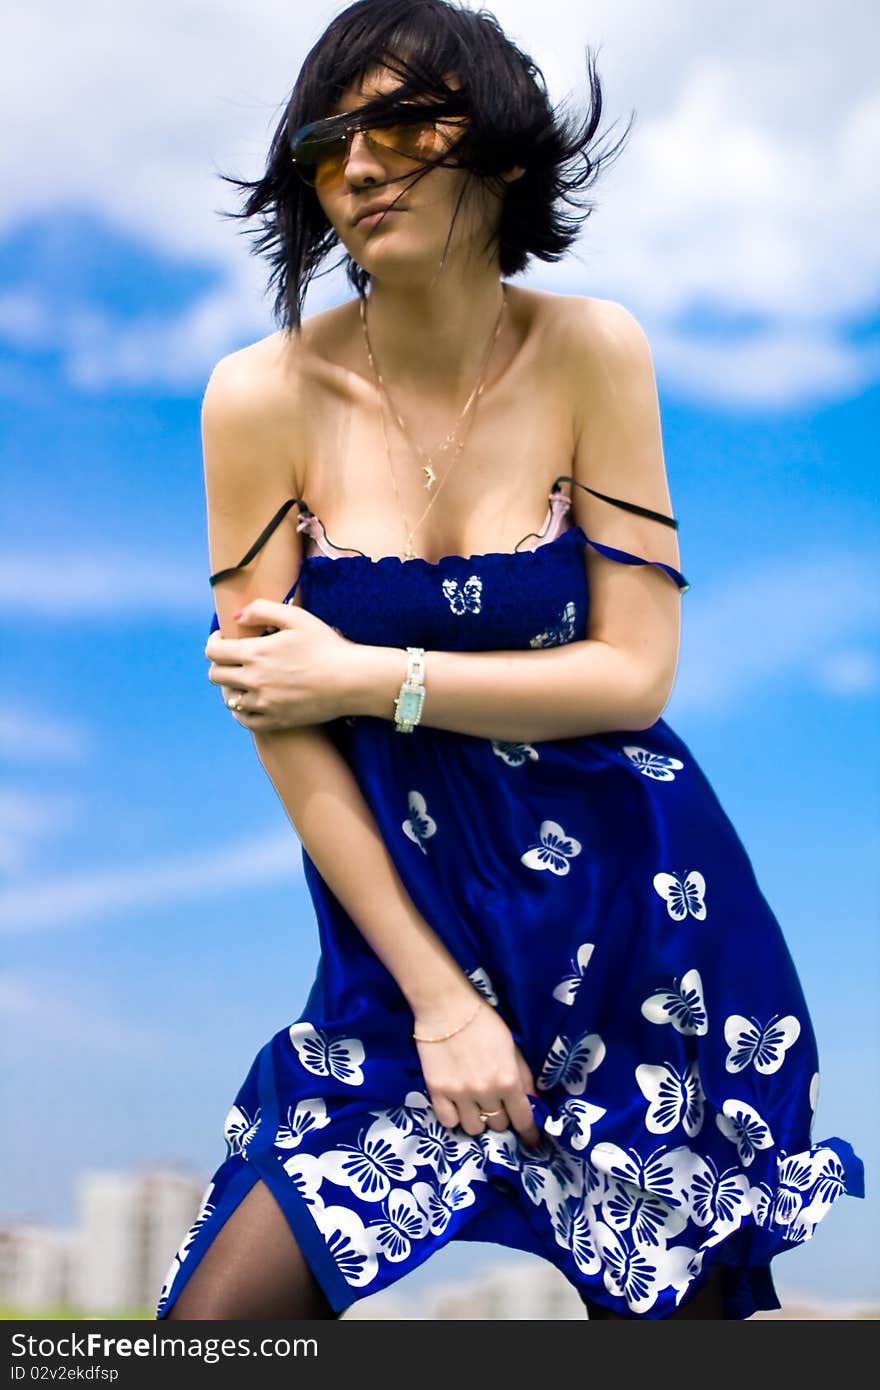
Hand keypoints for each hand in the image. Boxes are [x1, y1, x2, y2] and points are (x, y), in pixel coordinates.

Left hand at [205, 599, 356, 731]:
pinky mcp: (275, 720)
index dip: (213, 642)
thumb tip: (236, 616)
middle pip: (216, 675)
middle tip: (233, 657)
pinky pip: (244, 719)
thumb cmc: (327, 645)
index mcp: (255, 653)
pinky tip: (249, 701)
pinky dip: (241, 710)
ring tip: (243, 678)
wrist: (351, 680)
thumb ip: (262, 610)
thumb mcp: (297, 617)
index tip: (222, 638)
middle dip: (220, 663)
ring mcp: (264, 703)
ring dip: (231, 686)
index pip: (213, 651)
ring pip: (228, 698)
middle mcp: (254, 680)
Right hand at [413, 995, 541, 1147]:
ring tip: (474, 1106)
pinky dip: (454, 1118)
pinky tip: (456, 1106)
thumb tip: (532, 1101)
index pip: (523, 1119)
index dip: (529, 1132)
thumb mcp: (512, 1046)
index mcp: (508, 1080)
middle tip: (496, 1105)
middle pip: (498, 1125)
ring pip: (474, 1128)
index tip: (531, 1139)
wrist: (446, 1007)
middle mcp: (486, 1092)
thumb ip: (523, 1076)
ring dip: (478, 1120)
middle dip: (501, 1117)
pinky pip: (448, 1122)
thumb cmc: (484, 1022)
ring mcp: (459, 1094)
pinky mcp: (437, 1091)